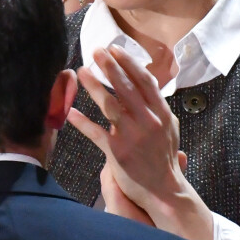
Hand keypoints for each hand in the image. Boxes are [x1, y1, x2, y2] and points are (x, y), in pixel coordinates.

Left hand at [68, 45, 212, 239]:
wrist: (164, 190)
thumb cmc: (164, 157)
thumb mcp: (169, 128)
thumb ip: (156, 107)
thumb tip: (144, 84)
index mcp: (162, 113)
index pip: (145, 81)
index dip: (129, 63)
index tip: (116, 49)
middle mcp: (148, 122)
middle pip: (126, 88)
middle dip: (110, 67)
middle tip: (96, 51)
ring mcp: (132, 137)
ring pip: (110, 105)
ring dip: (94, 87)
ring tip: (82, 71)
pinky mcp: (118, 153)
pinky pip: (96, 133)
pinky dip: (82, 121)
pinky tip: (70, 111)